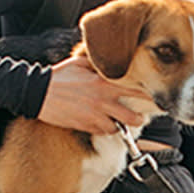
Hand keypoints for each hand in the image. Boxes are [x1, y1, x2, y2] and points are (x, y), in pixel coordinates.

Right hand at [37, 56, 152, 134]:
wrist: (38, 93)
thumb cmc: (58, 76)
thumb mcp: (80, 63)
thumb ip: (98, 64)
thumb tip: (110, 60)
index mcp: (103, 82)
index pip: (135, 90)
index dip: (148, 95)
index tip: (155, 98)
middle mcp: (102, 100)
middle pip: (133, 117)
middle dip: (139, 119)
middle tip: (140, 117)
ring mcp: (94, 115)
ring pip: (118, 128)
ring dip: (121, 126)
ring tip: (120, 122)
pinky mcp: (85, 126)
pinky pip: (103, 132)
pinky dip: (105, 130)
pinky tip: (103, 124)